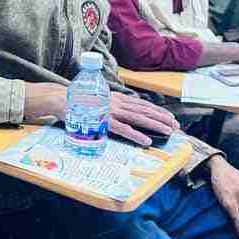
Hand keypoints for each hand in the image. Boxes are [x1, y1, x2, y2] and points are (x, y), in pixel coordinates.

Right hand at [24, 83, 178, 145]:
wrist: (61, 99)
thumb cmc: (78, 101)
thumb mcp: (99, 100)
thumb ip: (111, 105)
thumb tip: (120, 112)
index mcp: (117, 98)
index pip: (142, 104)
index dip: (158, 111)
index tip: (170, 117)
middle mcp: (117, 103)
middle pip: (145, 110)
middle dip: (163, 118)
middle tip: (177, 126)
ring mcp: (111, 112)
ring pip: (139, 118)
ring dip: (155, 125)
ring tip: (169, 131)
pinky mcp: (104, 122)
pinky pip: (124, 130)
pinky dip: (136, 135)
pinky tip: (146, 141)